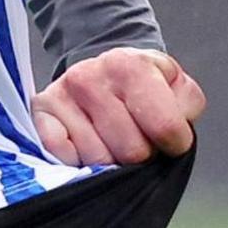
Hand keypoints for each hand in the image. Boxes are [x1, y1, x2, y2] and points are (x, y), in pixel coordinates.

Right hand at [31, 47, 206, 164]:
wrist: (100, 72)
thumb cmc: (141, 86)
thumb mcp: (174, 85)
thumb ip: (187, 104)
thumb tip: (176, 131)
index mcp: (130, 65)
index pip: (164, 127)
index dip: (175, 143)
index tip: (171, 140)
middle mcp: (90, 76)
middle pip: (131, 151)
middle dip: (141, 154)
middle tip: (137, 138)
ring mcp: (62, 94)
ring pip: (98, 161)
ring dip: (111, 162)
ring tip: (112, 141)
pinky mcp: (40, 114)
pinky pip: (66, 159)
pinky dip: (80, 162)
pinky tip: (86, 145)